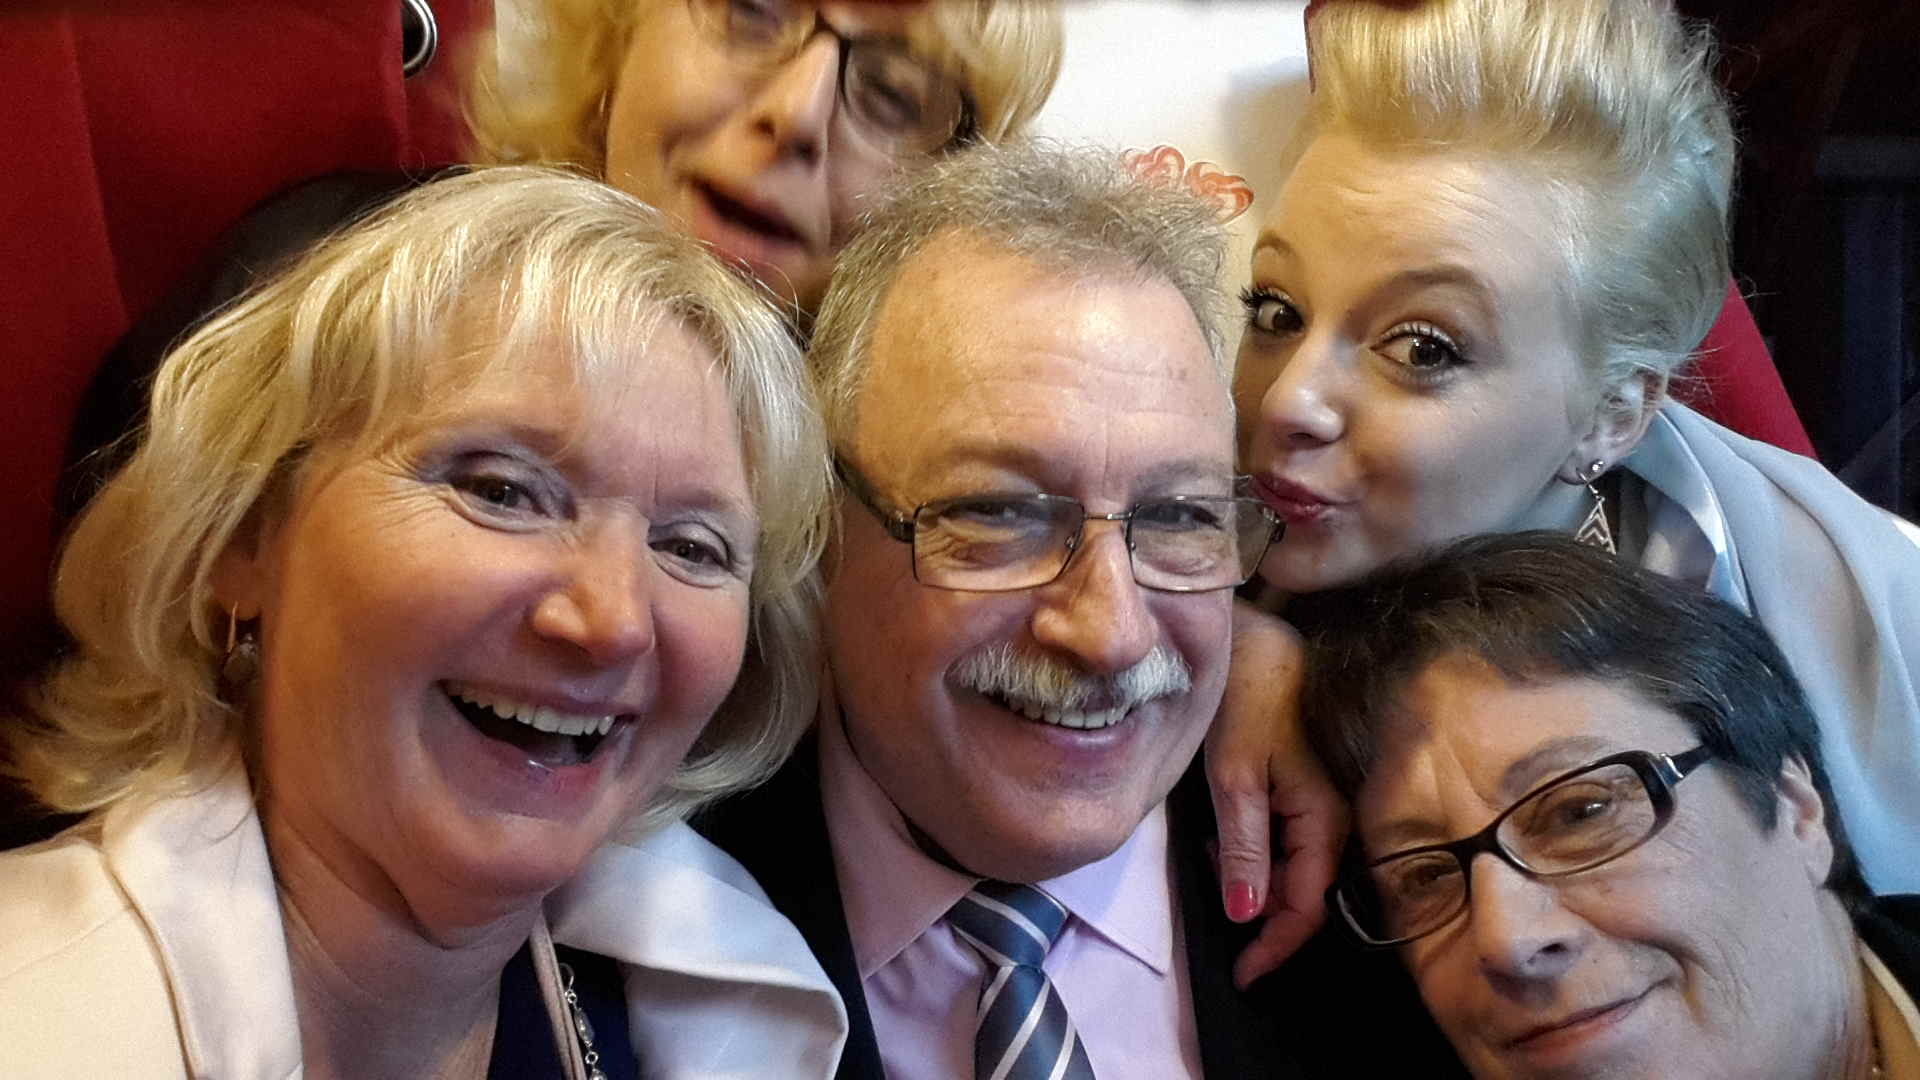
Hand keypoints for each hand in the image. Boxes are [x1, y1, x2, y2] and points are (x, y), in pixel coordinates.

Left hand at [1206, 599, 1349, 988]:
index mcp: (1325, 820)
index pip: (1306, 907)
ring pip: (1295, 869)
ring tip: (1209, 860)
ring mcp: (1326, 801)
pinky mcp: (1309, 786)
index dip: (1274, 948)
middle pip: (1306, 894)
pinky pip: (1289, 840)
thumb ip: (1242, 849)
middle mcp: (1337, 817)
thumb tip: (1245, 917)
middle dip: (1263, 919)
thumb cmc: (1245, 698)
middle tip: (1219, 921)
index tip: (1240, 975)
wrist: (1254, 635)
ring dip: (1255, 880)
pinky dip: (1254, 850)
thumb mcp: (1234, 778)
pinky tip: (1221, 832)